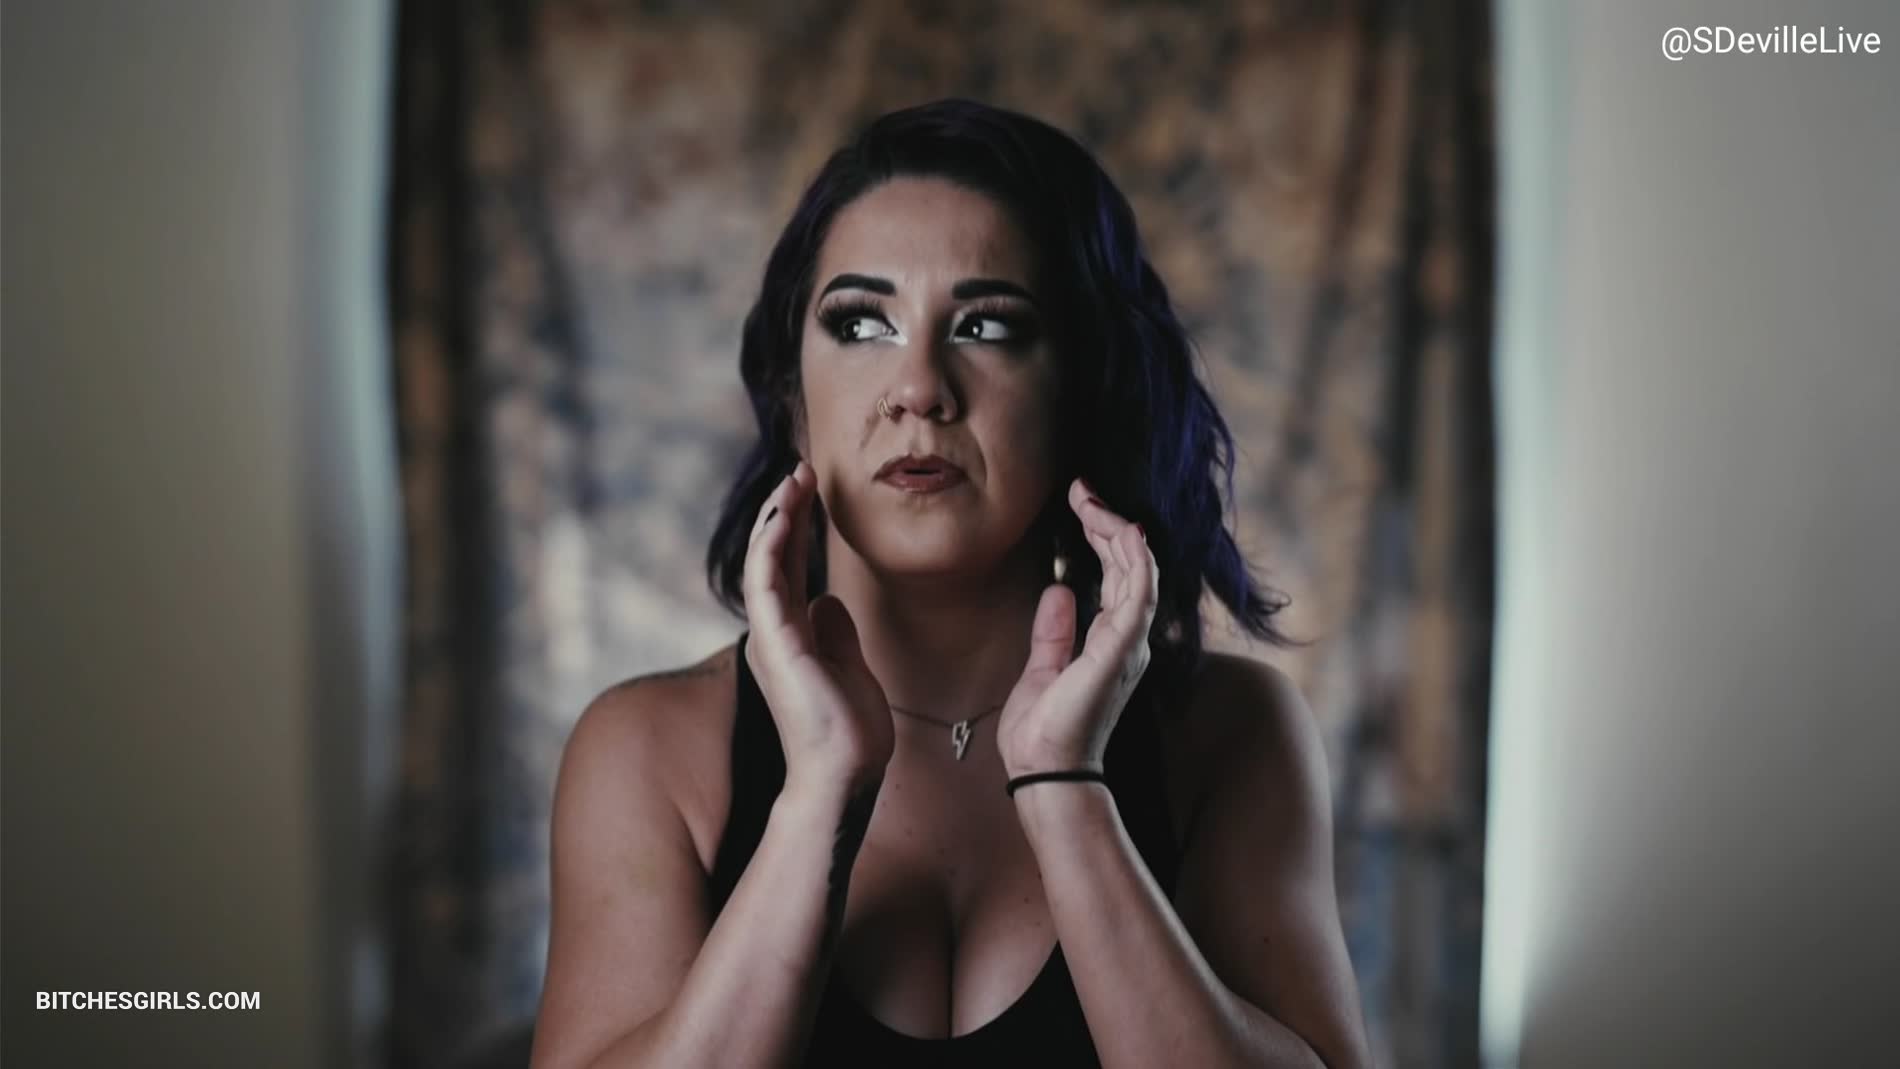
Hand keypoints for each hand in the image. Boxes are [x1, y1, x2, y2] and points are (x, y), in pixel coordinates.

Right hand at [742, 460, 893, 794]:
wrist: (846, 774)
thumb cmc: (847, 731)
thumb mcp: (848, 666)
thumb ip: (835, 632)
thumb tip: (828, 599)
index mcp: (791, 635)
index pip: (788, 567)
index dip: (796, 525)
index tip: (810, 487)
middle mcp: (775, 631)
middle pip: (774, 558)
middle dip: (785, 510)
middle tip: (801, 469)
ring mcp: (773, 638)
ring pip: (764, 563)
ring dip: (776, 518)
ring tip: (794, 480)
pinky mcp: (778, 646)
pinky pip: (766, 586)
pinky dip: (770, 548)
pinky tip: (782, 516)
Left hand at [996, 478, 1159, 779]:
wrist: (1043, 771)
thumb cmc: (1043, 733)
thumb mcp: (1041, 669)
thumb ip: (1054, 630)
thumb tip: (1058, 589)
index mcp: (1110, 642)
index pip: (1116, 576)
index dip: (1102, 535)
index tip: (1081, 502)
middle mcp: (1128, 640)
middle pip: (1129, 566)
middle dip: (1108, 521)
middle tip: (1082, 489)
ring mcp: (1129, 644)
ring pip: (1139, 571)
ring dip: (1118, 530)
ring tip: (1092, 501)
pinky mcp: (1122, 650)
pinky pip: (1138, 594)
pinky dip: (1135, 559)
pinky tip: (1122, 530)